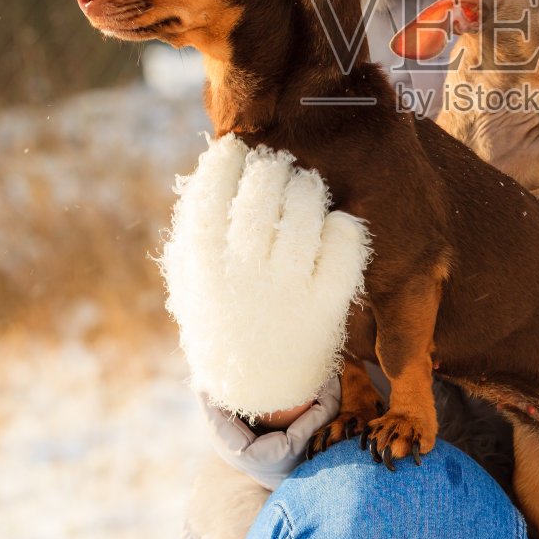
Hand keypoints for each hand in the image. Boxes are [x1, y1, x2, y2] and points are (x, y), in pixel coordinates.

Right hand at [160, 134, 370, 419]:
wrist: (256, 387)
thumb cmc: (224, 309)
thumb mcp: (194, 273)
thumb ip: (200, 221)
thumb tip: (224, 154)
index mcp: (201, 263)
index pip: (215, 187)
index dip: (230, 157)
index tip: (238, 151)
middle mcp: (242, 274)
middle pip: (264, 190)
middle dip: (273, 166)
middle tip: (279, 167)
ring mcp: (286, 290)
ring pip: (306, 211)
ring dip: (308, 188)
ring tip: (306, 189)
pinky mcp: (326, 306)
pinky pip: (345, 247)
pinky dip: (344, 227)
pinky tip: (335, 224)